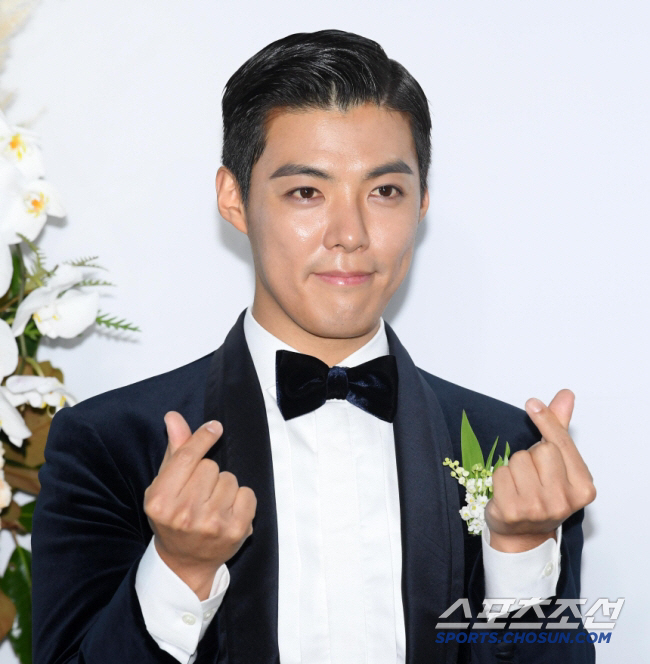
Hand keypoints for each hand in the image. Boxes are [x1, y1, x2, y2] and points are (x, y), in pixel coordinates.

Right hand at [143, 411, 256, 598]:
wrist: (185, 563)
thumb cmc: (173, 518)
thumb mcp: (165, 486)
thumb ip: (175, 450)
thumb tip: (174, 417)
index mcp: (161, 500)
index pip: (187, 456)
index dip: (203, 437)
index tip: (214, 427)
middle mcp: (185, 514)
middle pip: (211, 466)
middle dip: (209, 473)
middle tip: (200, 493)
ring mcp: (212, 524)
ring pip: (230, 478)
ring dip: (225, 487)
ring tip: (212, 504)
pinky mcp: (236, 531)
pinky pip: (248, 493)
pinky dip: (241, 499)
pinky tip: (228, 512)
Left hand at [484, 389, 595, 552]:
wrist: (523, 535)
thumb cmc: (543, 495)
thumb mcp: (559, 465)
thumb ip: (560, 428)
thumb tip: (565, 395)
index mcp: (583, 487)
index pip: (560, 444)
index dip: (546, 421)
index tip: (532, 403)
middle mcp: (564, 500)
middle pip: (538, 450)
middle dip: (531, 455)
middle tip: (533, 475)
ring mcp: (537, 508)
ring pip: (517, 460)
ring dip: (514, 468)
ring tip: (521, 486)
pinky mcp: (512, 511)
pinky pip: (500, 474)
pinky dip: (499, 479)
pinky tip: (507, 493)